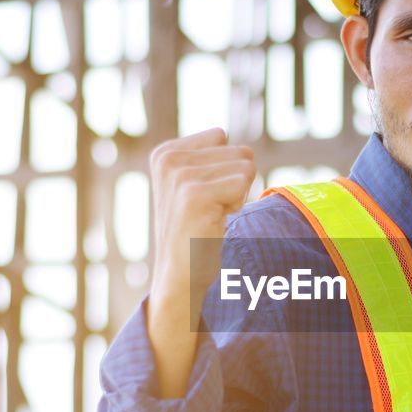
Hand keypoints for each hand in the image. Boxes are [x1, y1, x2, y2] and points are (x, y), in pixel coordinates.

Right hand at [148, 127, 255, 306]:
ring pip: (246, 167)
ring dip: (236, 197)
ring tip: (210, 216)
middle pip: (240, 152)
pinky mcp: (194, 194)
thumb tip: (232, 140)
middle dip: (234, 184)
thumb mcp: (194, 184)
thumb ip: (209, 156)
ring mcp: (179, 176)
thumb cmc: (195, 230)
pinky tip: (212, 222)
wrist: (179, 274)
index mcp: (165, 152)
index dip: (225, 170)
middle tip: (209, 210)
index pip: (223, 138)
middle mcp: (168, 159)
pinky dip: (235, 207)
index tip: (203, 196)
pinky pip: (243, 184)